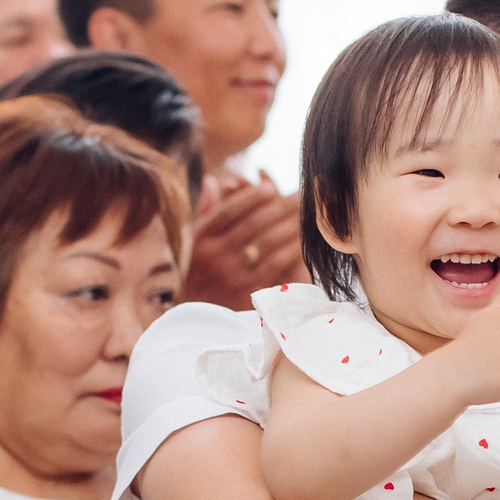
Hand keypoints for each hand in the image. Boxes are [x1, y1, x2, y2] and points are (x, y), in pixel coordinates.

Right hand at [181, 174, 304, 307]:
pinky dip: (290, 250)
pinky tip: (302, 241)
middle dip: (279, 207)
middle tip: (299, 196)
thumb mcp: (194, 243)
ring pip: (267, 243)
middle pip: (253, 224)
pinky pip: (275, 265)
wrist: (198, 320)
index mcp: (201, 239)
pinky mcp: (249, 290)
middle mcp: (215, 255)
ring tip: (305, 215)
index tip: (270, 187)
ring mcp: (233, 274)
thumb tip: (213, 179)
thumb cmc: (199, 274)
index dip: (251, 197)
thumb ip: (205, 211)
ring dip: (289, 226)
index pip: (229, 211)